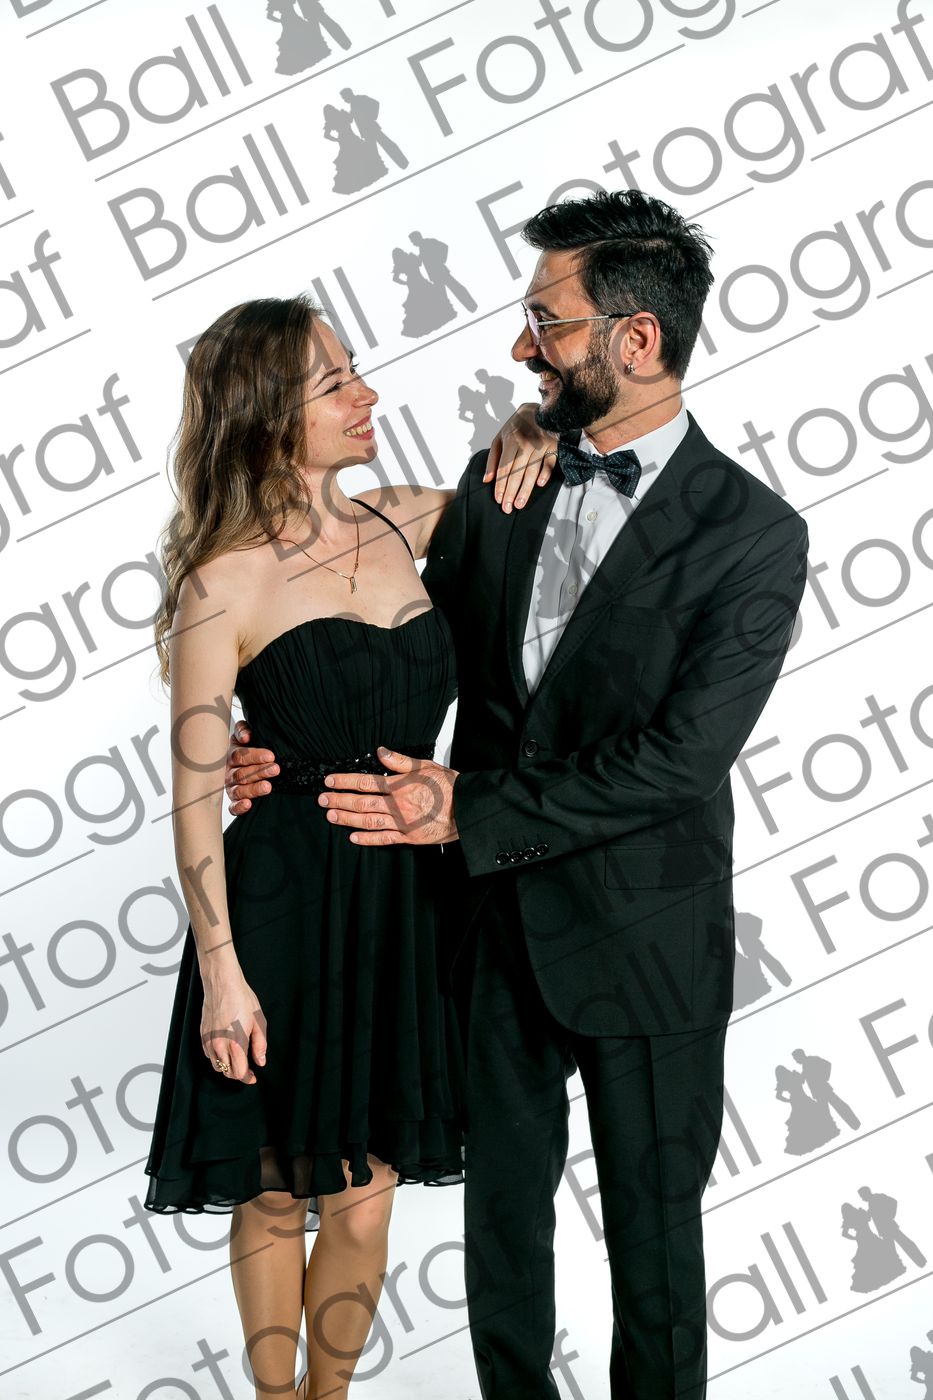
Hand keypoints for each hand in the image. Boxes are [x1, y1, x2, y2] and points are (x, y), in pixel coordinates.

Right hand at [200, 974, 267, 1083]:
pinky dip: (217, 1057)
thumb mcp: (259, 1021)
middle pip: (227, 1072)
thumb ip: (260, 1045)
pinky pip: (208, 1055)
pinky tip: (225, 1049)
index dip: (247, 1078)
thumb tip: (260, 1061)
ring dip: (227, 1066)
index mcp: (236, 1043)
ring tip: (236, 1059)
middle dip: (238, 1073)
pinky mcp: (202, 1035)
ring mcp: (209, 1041)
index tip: (252, 1076)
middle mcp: (220, 1045)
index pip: (239, 1073)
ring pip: (216, 1066)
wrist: (222, 984)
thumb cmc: (241, 998)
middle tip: (247, 1068)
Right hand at [225, 721, 279, 814]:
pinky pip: (232, 807)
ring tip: (268, 787)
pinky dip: (238, 807)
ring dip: (253, 789)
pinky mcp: (234, 801)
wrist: (244, 759)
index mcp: (231, 756)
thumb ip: (243, 730)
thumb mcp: (243, 734)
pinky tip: (248, 804)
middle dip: (259, 772)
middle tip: (275, 769)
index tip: (271, 756)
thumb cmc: (246, 746)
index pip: (240, 756)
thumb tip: (246, 736)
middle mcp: (229, 773)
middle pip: (241, 774)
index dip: (254, 756)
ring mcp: (231, 788)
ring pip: (239, 790)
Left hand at [317, 746, 458, 845]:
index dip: (345, 781)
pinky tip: (354, 837)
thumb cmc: (449, 786)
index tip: (330, 781)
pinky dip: (367, 839)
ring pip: (368, 820)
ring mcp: (402, 823)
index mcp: (400, 786)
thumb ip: (400, 760)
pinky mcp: (409, 838)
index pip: (366, 782)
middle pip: (361, 802)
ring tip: (331, 815)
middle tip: (322, 799)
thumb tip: (381, 751)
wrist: (468, 809)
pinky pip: (384, 839)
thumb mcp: (425, 766)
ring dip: (347, 818)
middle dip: (339, 800)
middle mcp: (398, 805)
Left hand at [485, 401, 557, 512]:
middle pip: (517, 472)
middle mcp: (526, 444)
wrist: (539, 409)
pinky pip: (550, 462)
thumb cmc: (517, 426)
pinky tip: (540, 485)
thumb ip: (492, 459)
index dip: (501, 484)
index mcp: (511, 441)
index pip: (505, 467)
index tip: (498, 499)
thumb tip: (487, 480)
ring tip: (520, 504)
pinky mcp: (553, 446)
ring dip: (526, 489)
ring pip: (532, 471)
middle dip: (511, 492)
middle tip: (507, 508)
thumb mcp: (500, 438)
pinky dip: (545, 473)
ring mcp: (540, 445)